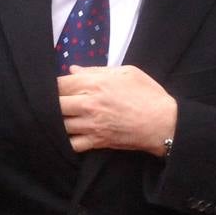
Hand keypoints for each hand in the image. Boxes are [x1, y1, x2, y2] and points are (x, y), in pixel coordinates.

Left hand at [57, 65, 176, 154]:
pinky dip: (65, 141)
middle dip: (51, 103)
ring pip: (59, 125)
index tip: (54, 87)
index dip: (52, 85)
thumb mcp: (127, 72)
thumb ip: (96, 70)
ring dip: (56, 121)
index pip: (59, 84)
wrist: (164, 123)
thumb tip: (73, 70)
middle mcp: (89, 104)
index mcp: (95, 84)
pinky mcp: (96, 141)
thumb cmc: (148, 95)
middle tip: (53, 103)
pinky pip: (71, 144)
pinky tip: (66, 135)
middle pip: (55, 104)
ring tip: (58, 118)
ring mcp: (91, 124)